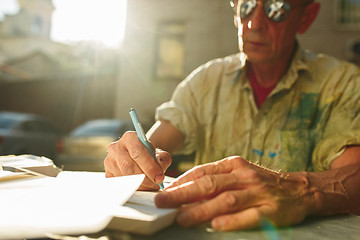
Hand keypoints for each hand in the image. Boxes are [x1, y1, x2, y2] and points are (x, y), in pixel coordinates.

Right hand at [104, 131, 171, 189]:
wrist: (138, 157)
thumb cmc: (148, 155)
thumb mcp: (159, 154)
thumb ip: (163, 160)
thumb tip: (159, 172)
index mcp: (129, 138)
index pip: (137, 152)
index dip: (149, 166)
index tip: (159, 177)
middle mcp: (116, 147)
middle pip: (128, 166)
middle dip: (144, 178)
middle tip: (155, 184)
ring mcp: (109, 161)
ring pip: (123, 176)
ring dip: (139, 185)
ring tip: (150, 186)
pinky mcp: (107, 173)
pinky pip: (119, 184)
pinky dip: (131, 188)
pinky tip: (141, 187)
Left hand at [155, 156, 316, 230]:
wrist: (298, 189)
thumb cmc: (261, 182)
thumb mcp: (238, 173)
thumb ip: (216, 180)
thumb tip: (186, 190)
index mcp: (234, 165)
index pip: (203, 171)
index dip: (182, 181)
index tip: (164, 190)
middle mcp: (244, 176)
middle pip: (209, 184)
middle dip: (183, 193)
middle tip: (163, 202)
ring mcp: (258, 192)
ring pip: (225, 200)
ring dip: (201, 209)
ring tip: (181, 217)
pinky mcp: (271, 210)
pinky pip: (249, 216)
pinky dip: (232, 221)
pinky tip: (216, 225)